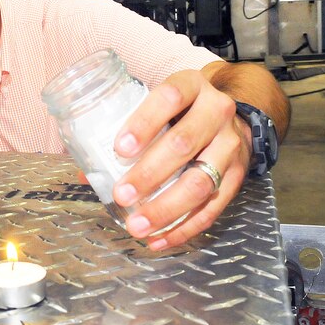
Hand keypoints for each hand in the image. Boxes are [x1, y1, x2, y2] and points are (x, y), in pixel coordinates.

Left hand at [111, 70, 250, 249]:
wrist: (232, 119)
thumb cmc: (181, 112)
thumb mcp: (159, 106)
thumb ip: (125, 130)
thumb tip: (86, 172)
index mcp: (191, 86)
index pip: (169, 97)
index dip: (144, 122)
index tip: (119, 148)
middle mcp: (216, 111)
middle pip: (184, 143)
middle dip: (149, 173)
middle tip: (122, 194)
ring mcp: (231, 144)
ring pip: (201, 181)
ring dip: (166, 208)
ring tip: (137, 225)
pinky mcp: (238, 175)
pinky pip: (213, 206)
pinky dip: (185, 227)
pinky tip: (159, 239)